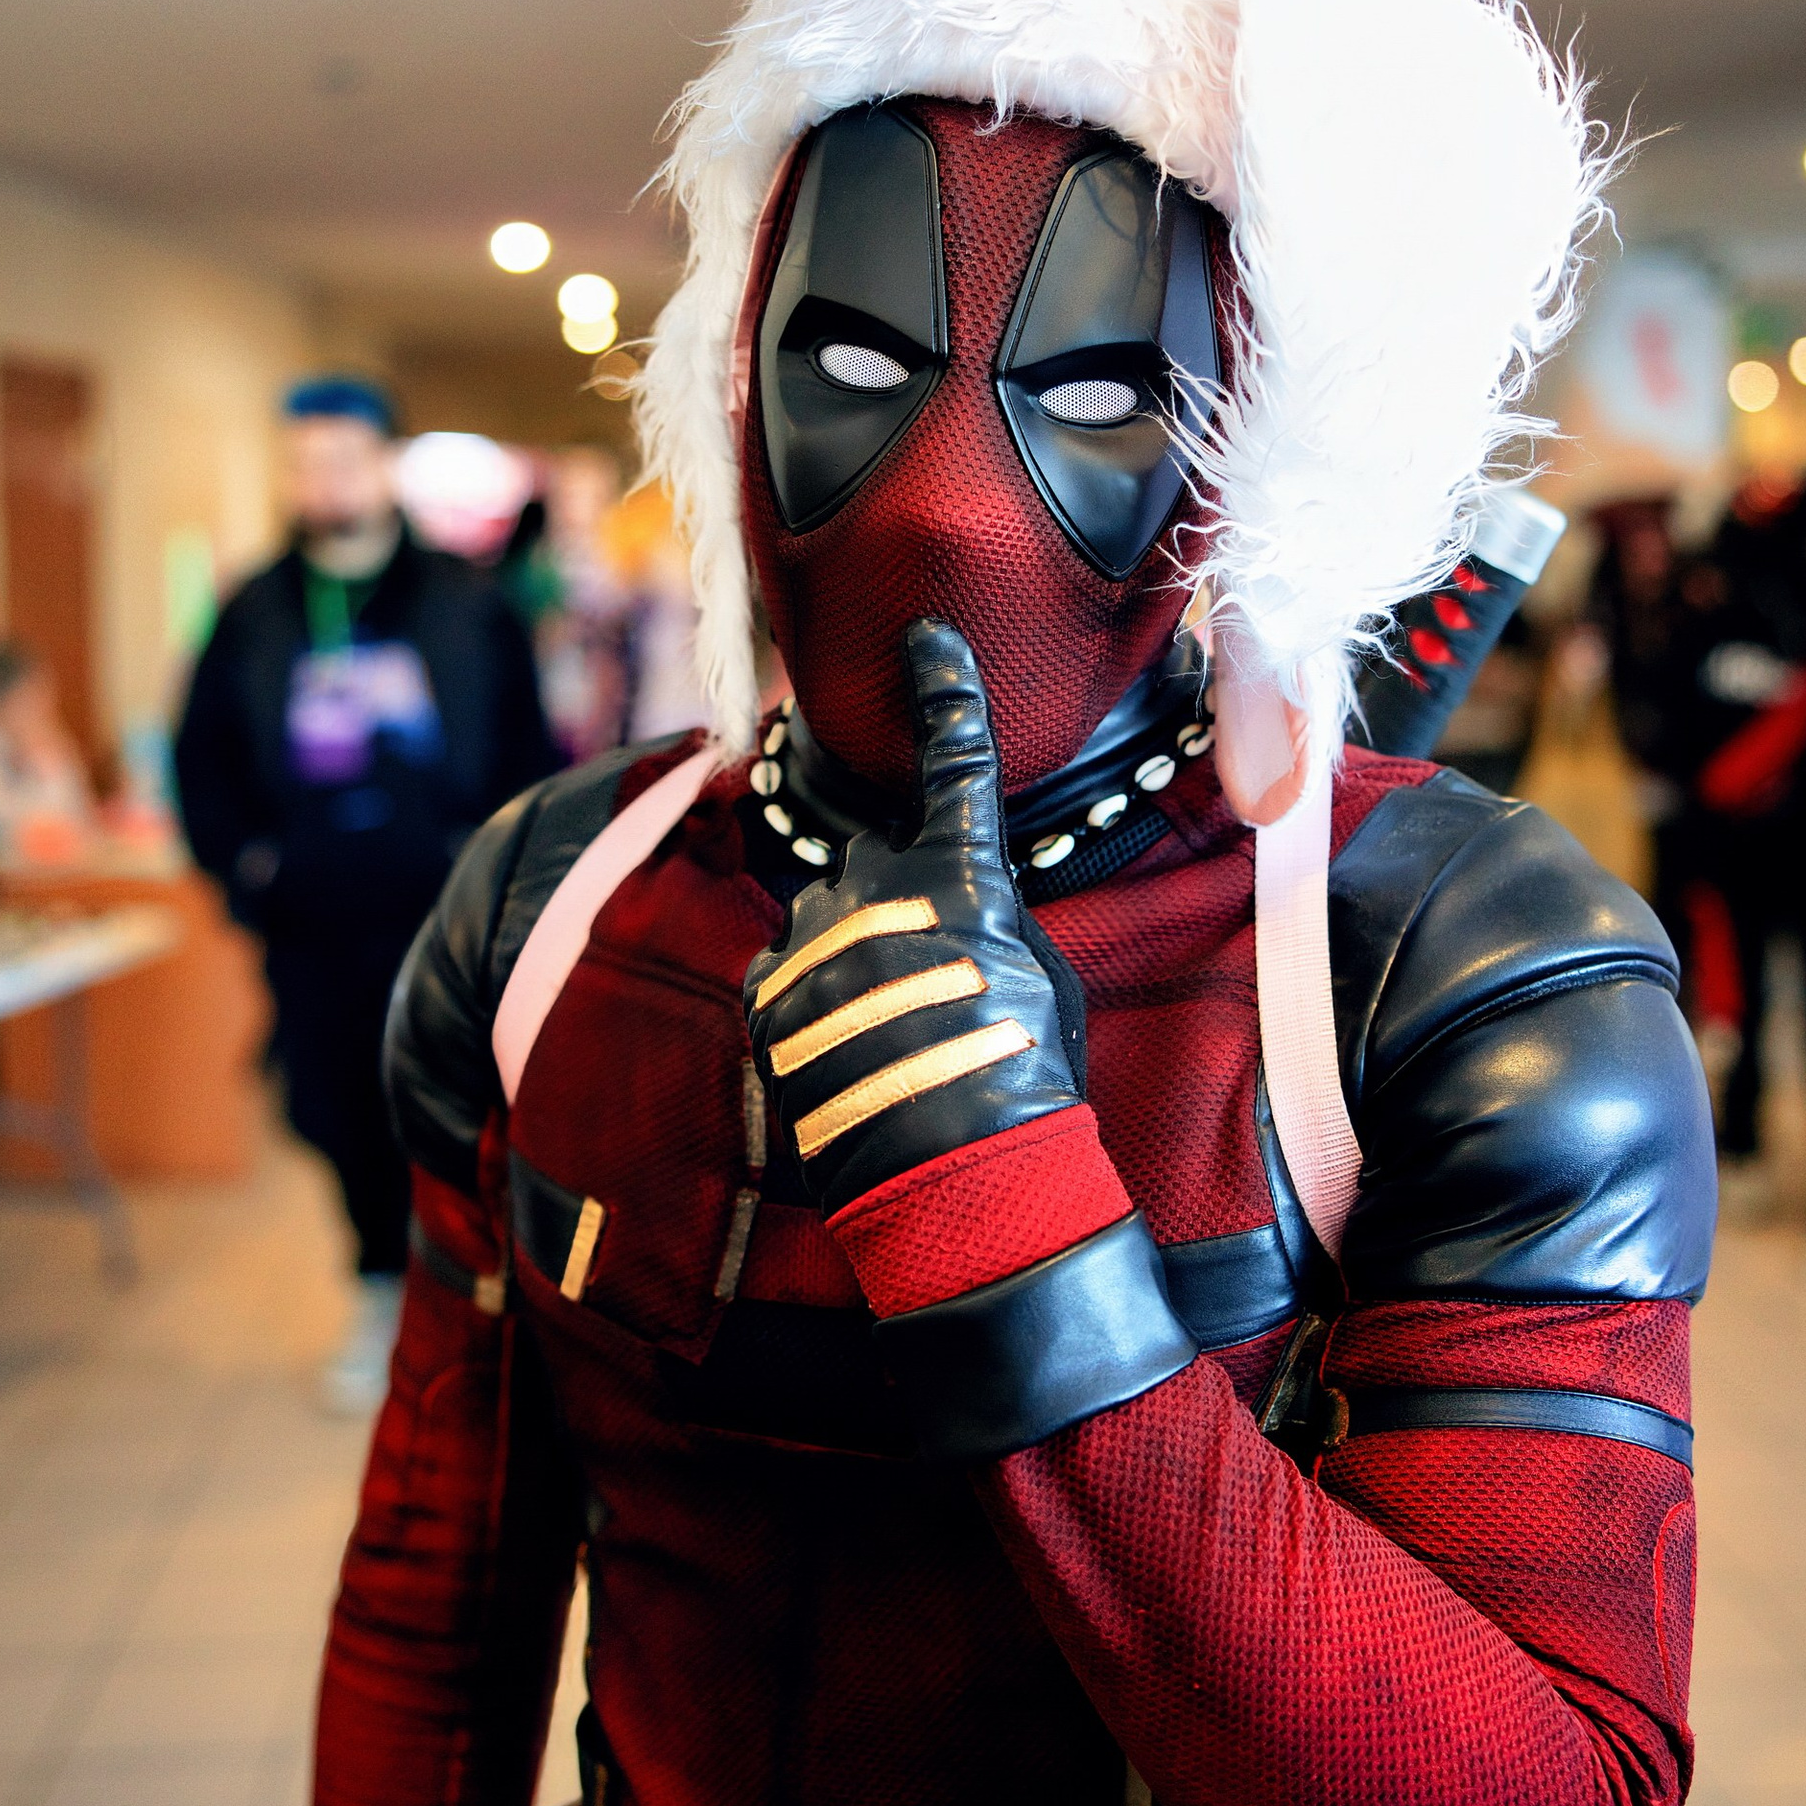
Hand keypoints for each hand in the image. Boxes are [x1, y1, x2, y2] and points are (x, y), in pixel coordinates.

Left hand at [744, 620, 1086, 1214]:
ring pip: (826, 922)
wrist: (958, 1170)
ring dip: (852, 964)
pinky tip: (848, 1060)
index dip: (944, 688)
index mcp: (959, 869)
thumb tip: (959, 920)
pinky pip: (785, 977)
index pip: (957, 755)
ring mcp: (812, 936)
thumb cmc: (1028, 1073)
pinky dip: (811, 1009)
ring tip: (891, 1043)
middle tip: (935, 992)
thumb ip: (988, 922)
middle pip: (876, 865)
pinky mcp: (765, 994)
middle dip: (898, 910)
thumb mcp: (1040, 979)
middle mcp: (876, 881)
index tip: (923, 635)